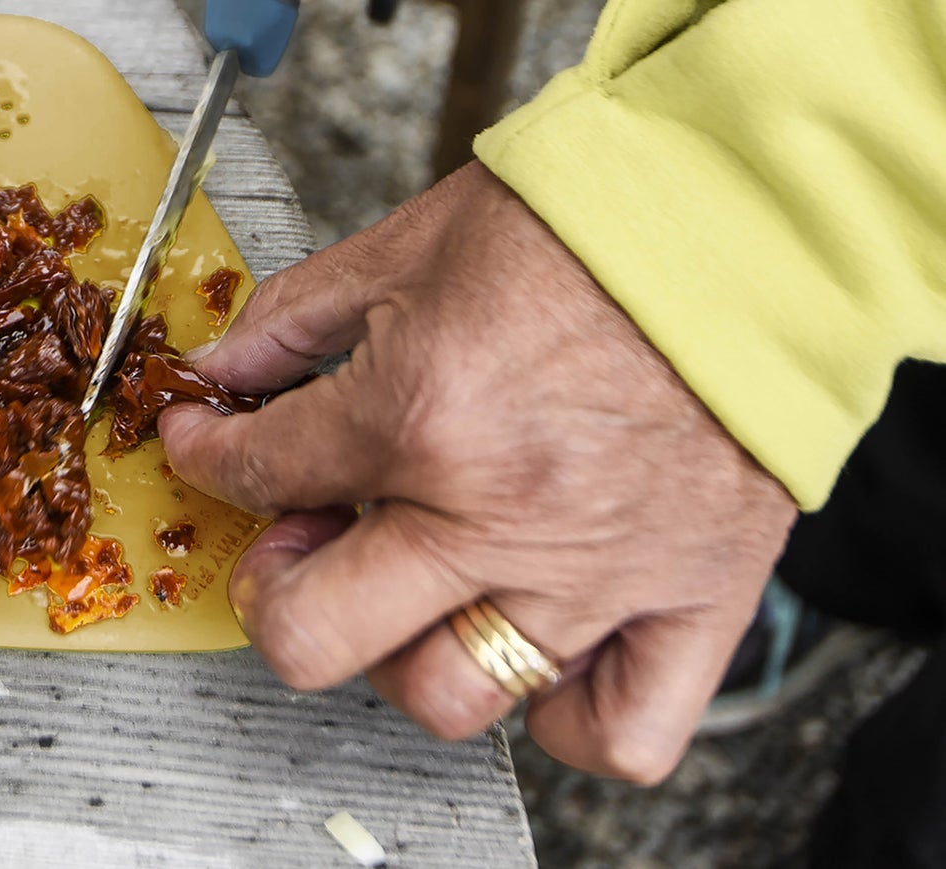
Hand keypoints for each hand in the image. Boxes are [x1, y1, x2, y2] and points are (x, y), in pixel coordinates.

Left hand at [160, 165, 796, 782]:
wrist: (738, 216)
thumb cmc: (580, 219)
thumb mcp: (407, 245)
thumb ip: (295, 318)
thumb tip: (223, 371)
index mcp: (419, 410)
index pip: (260, 470)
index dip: (209, 452)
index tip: (210, 443)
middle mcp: (495, 512)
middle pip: (317, 634)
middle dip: (270, 588)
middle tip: (285, 543)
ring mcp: (595, 572)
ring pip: (448, 695)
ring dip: (395, 649)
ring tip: (405, 583)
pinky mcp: (692, 596)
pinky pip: (615, 731)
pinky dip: (558, 712)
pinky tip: (527, 642)